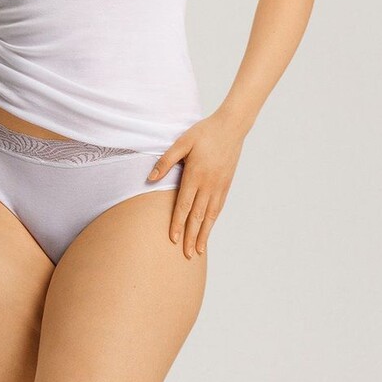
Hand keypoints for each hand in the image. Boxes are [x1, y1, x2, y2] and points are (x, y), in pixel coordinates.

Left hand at [146, 110, 246, 257]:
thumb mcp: (182, 142)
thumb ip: (166, 161)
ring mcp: (219, 186)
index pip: (184, 206)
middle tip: (186, 255)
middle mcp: (208, 184)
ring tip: (198, 251)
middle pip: (197, 216)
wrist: (231, 127)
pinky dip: (212, 221)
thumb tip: (150, 178)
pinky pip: (218, 207)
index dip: (177, 224)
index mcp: (195, 175)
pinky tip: (208, 230)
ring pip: (209, 216)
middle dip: (190, 237)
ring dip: (203, 234)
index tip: (172, 240)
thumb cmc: (204, 132)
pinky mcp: (226, 185)